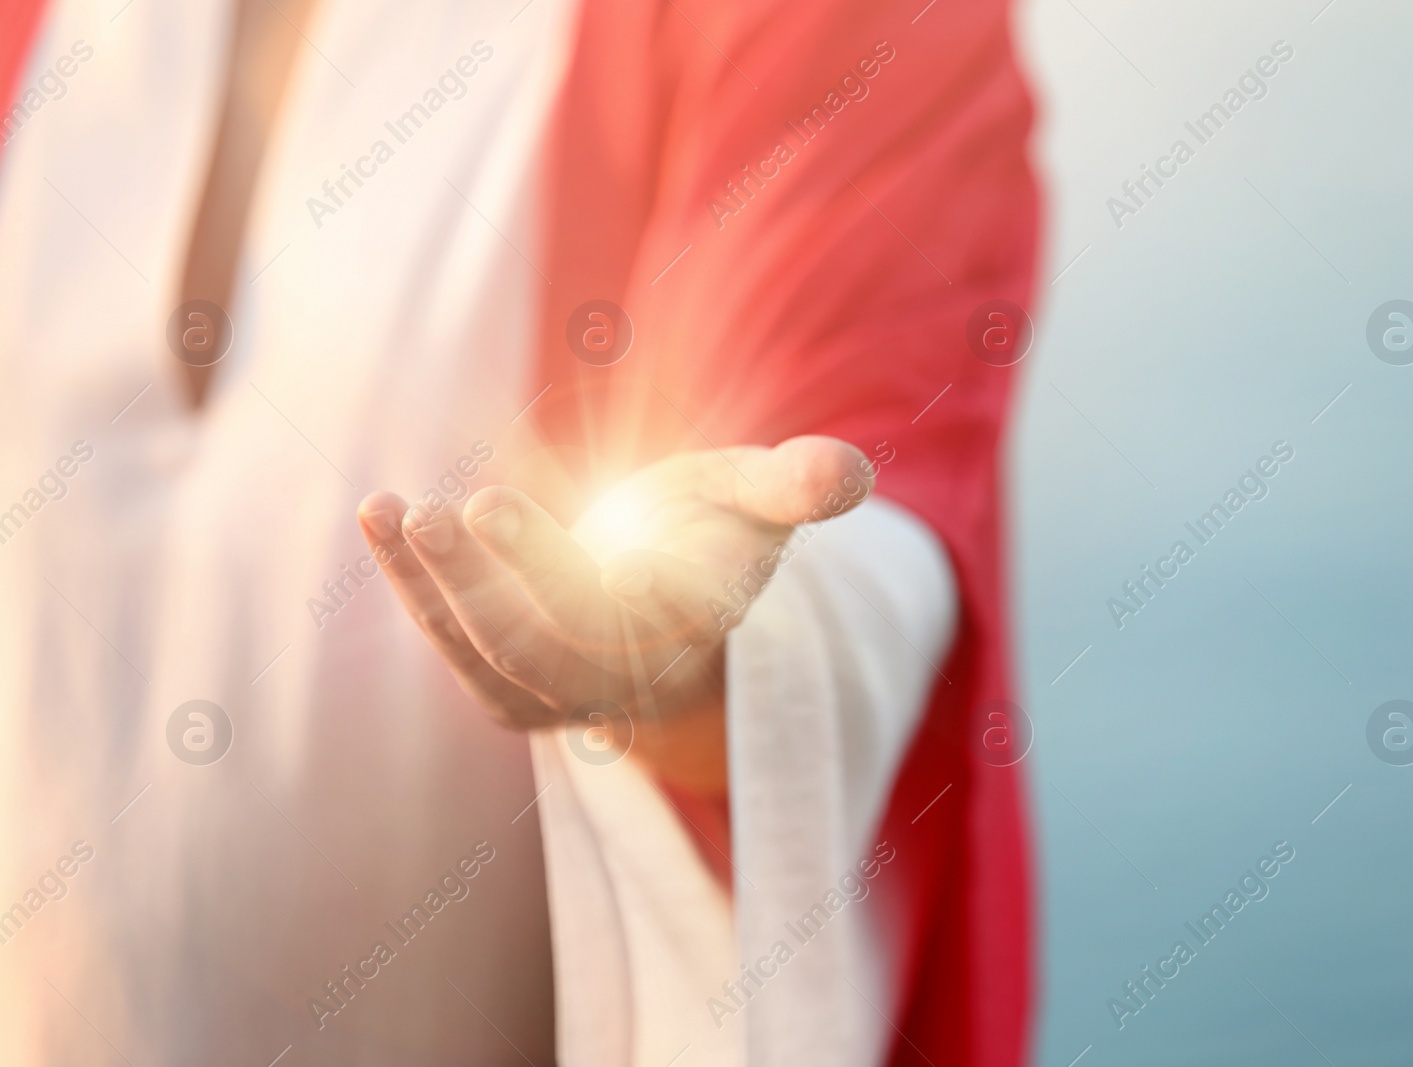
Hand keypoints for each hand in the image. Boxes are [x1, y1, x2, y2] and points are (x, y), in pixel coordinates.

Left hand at [356, 435, 874, 767]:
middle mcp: (636, 674)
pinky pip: (458, 652)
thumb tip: (852, 471)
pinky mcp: (513, 694)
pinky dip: (414, 592)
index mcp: (701, 622)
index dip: (594, 579)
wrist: (665, 602)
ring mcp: (569, 694)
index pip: (650, 614)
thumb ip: (795, 484)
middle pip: (559, 645)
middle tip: (453, 508)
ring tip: (393, 509)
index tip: (534, 522)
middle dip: (503, 580)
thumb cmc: (710, 531)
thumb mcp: (753, 498)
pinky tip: (379, 519)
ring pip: (499, 657)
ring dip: (441, 589)